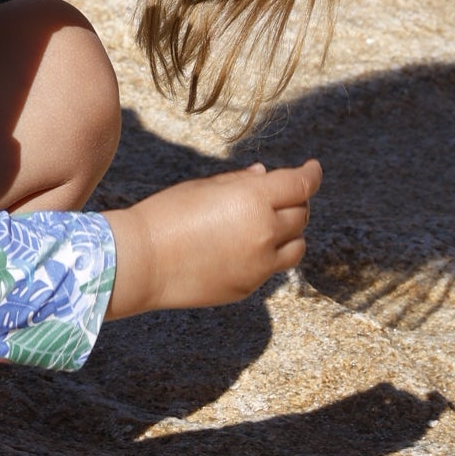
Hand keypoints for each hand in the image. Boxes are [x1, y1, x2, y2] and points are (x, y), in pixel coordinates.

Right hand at [104, 159, 320, 315]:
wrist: (141, 261)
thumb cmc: (167, 214)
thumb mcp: (204, 187)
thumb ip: (241, 182)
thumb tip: (265, 175)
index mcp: (253, 199)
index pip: (301, 185)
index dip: (311, 174)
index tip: (313, 168)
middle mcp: (264, 232)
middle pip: (301, 215)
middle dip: (296, 202)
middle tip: (281, 196)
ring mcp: (259, 264)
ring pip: (297, 246)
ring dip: (290, 232)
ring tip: (270, 225)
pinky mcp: (248, 287)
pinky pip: (271, 268)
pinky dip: (267, 255)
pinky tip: (244, 247)